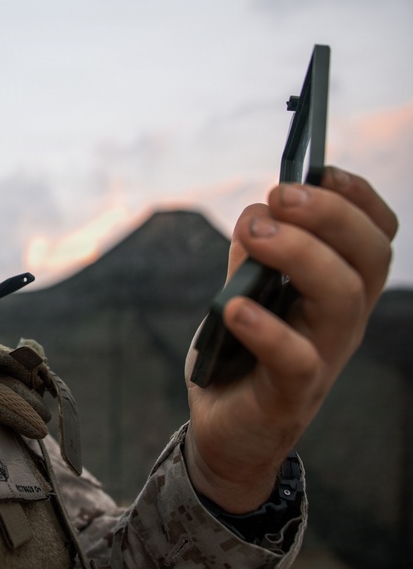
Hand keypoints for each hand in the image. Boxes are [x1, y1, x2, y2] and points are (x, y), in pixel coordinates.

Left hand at [184, 167, 397, 511]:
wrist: (226, 431)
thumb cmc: (241, 354)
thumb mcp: (245, 292)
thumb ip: (252, 256)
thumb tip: (257, 213)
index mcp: (338, 290)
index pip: (375, 237)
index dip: (358, 198)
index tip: (321, 170)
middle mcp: (342, 321)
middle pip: (367, 258)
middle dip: (329, 214)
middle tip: (278, 194)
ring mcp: (323, 358)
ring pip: (341, 298)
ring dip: (299, 254)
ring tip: (253, 235)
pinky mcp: (290, 393)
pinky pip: (295, 358)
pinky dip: (266, 328)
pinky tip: (235, 307)